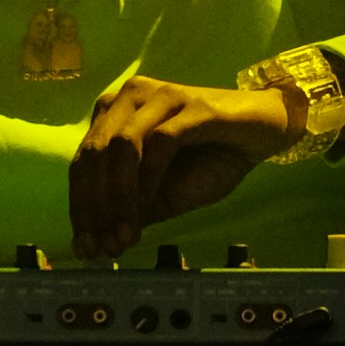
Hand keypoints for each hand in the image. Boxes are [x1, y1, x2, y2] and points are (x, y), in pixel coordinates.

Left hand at [69, 70, 303, 258]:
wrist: (264, 132)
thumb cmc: (213, 160)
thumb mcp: (166, 193)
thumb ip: (134, 208)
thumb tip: (102, 240)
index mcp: (115, 114)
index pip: (83, 162)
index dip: (80, 207)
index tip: (85, 248)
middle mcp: (130, 98)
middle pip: (94, 154)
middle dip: (95, 207)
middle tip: (104, 246)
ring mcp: (161, 98)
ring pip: (120, 147)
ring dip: (119, 197)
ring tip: (125, 233)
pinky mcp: (192, 106)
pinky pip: (159, 143)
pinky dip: (148, 181)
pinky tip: (149, 208)